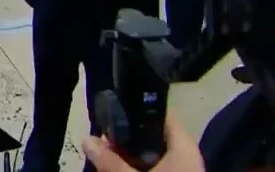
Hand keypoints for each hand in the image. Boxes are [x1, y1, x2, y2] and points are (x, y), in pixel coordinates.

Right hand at [82, 115, 203, 171]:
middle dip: (126, 139)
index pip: (163, 115)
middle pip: (154, 137)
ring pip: (152, 158)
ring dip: (128, 158)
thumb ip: (109, 160)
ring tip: (103, 158)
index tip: (112, 108)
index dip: (138, 109)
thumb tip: (87, 138)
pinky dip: (136, 171)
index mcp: (184, 148)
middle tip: (101, 140)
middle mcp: (186, 158)